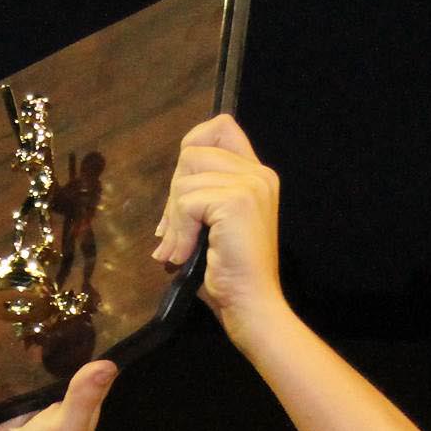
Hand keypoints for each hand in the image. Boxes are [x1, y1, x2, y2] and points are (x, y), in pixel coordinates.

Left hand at [149, 115, 289, 349]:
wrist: (251, 303)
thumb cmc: (230, 272)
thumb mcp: (214, 223)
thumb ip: (202, 195)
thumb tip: (172, 188)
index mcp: (257, 175)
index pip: (221, 127)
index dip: (192, 145)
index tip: (181, 187)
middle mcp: (259, 173)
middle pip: (193, 152)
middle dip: (173, 193)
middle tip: (172, 232)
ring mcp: (250, 185)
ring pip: (185, 179)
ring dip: (173, 219)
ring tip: (180, 249)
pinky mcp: (237, 201)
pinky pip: (186, 202)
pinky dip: (179, 231)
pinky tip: (184, 254)